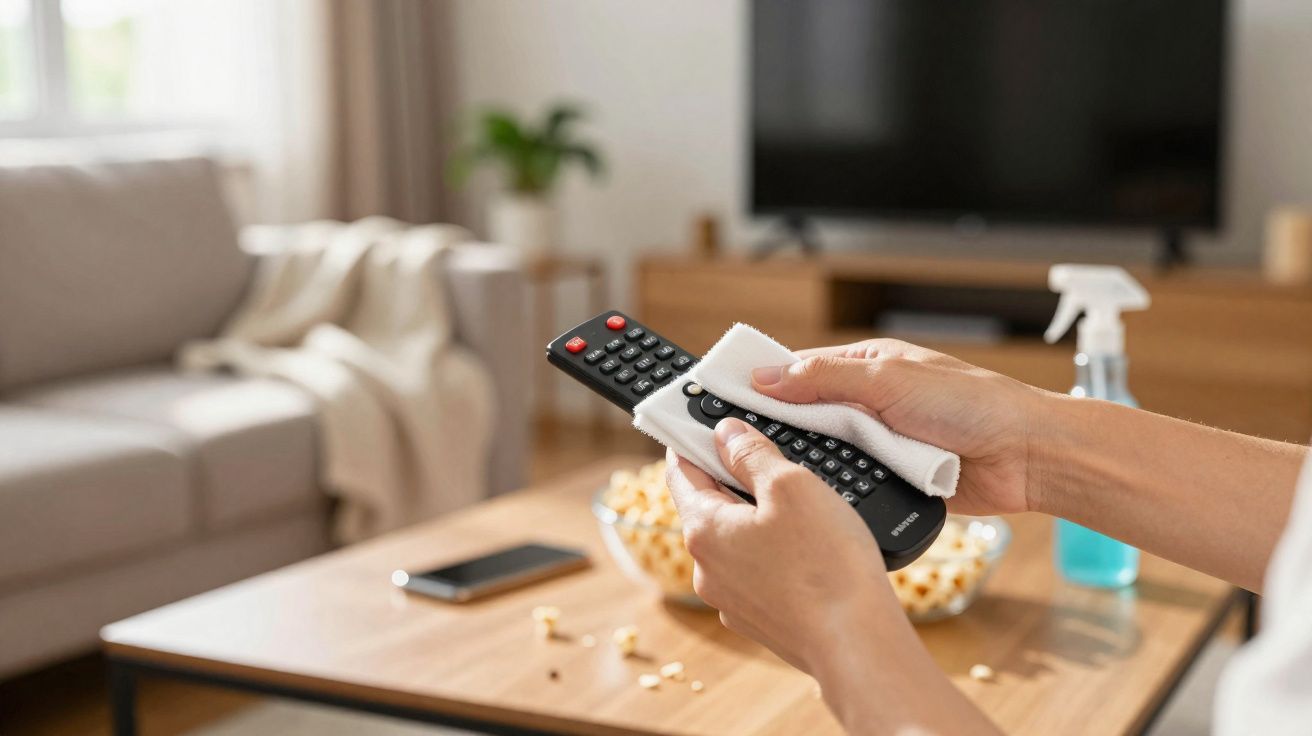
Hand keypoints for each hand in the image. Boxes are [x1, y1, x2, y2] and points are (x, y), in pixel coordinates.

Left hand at [664, 420, 900, 674]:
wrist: (857, 643)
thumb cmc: (826, 564)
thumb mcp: (791, 485)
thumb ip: (751, 453)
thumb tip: (724, 434)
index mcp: (703, 530)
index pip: (681, 472)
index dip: (694, 442)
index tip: (707, 425)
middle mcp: (706, 569)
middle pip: (709, 507)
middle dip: (734, 481)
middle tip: (770, 461)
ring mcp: (731, 600)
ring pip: (736, 541)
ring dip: (758, 519)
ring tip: (801, 509)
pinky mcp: (759, 620)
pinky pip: (758, 572)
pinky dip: (775, 554)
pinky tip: (808, 550)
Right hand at [750, 339, 1044, 515]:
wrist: (1026, 456)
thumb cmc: (971, 404)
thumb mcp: (887, 380)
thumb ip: (823, 380)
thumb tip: (766, 376)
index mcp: (867, 367)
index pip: (799, 371)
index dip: (762, 384)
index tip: (722, 397)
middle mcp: (871, 404)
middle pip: (807, 418)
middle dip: (784, 430)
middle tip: (738, 443)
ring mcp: (882, 444)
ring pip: (828, 456)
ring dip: (819, 463)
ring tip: (782, 472)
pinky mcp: (894, 481)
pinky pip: (854, 486)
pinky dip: (844, 489)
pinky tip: (823, 496)